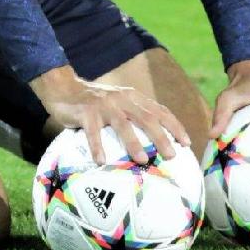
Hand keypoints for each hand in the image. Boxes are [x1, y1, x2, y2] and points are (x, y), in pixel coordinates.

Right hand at [30, 65, 190, 164]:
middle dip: (161, 137)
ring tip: (143, 159)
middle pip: (146, 118)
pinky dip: (97, 146)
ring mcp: (104, 105)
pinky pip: (93, 131)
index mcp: (133, 97)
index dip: (175, 126)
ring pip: (123, 124)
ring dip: (134, 143)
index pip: (159, 110)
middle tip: (172, 156)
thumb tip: (153, 144)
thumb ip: (132, 117)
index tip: (187, 143)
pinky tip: (101, 161)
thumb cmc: (93, 103)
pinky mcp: (86, 112)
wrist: (63, 88)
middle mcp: (122, 99)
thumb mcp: (118, 104)